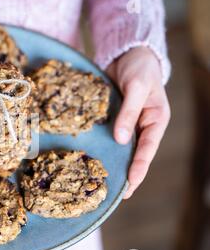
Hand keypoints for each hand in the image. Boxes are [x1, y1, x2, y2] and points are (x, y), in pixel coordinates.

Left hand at [106, 46, 170, 198]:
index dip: (139, 168)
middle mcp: (142, 126)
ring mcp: (128, 124)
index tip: (130, 185)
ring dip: (115, 163)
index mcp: (155, 120)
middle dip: (127, 173)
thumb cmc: (139, 68)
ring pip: (122, 148)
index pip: (147, 149)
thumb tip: (121, 139)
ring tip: (104, 183)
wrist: (127, 55)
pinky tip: (94, 159)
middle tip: (117, 194)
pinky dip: (104, 148)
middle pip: (135, 154)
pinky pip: (110, 137)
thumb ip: (129, 112)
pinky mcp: (114, 119)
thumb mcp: (136, 87)